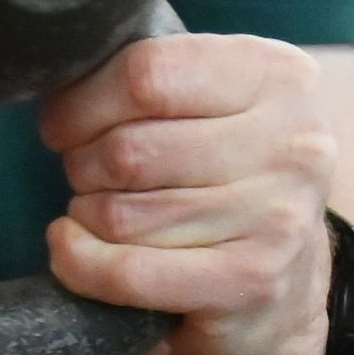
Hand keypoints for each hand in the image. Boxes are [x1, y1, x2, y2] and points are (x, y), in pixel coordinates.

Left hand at [38, 34, 337, 354]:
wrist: (292, 275)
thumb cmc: (232, 170)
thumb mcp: (220, 99)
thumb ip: (157, 78)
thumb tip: (61, 87)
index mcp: (278, 74)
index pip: (146, 73)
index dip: (83, 101)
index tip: (63, 122)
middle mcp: (291, 142)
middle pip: (129, 149)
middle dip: (81, 163)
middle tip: (83, 171)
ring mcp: (277, 216)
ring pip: (123, 214)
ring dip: (87, 214)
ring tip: (97, 210)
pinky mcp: (252, 281)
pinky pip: (131, 272)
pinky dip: (81, 262)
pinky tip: (71, 248)